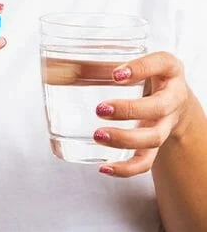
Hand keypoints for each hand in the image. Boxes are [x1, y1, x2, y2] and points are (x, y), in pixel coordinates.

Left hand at [93, 51, 193, 176]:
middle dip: (129, 110)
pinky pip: (146, 162)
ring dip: (125, 139)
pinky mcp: (156, 144)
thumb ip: (100, 64)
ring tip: (98, 135)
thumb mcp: (131, 63)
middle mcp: (172, 97)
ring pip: (153, 138)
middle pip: (158, 107)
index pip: (160, 64)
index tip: (116, 74)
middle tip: (100, 109)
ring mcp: (166, 123)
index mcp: (168, 69)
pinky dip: (126, 168)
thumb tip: (60, 69)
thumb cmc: (145, 75)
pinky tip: (105, 167)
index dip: (140, 69)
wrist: (171, 97)